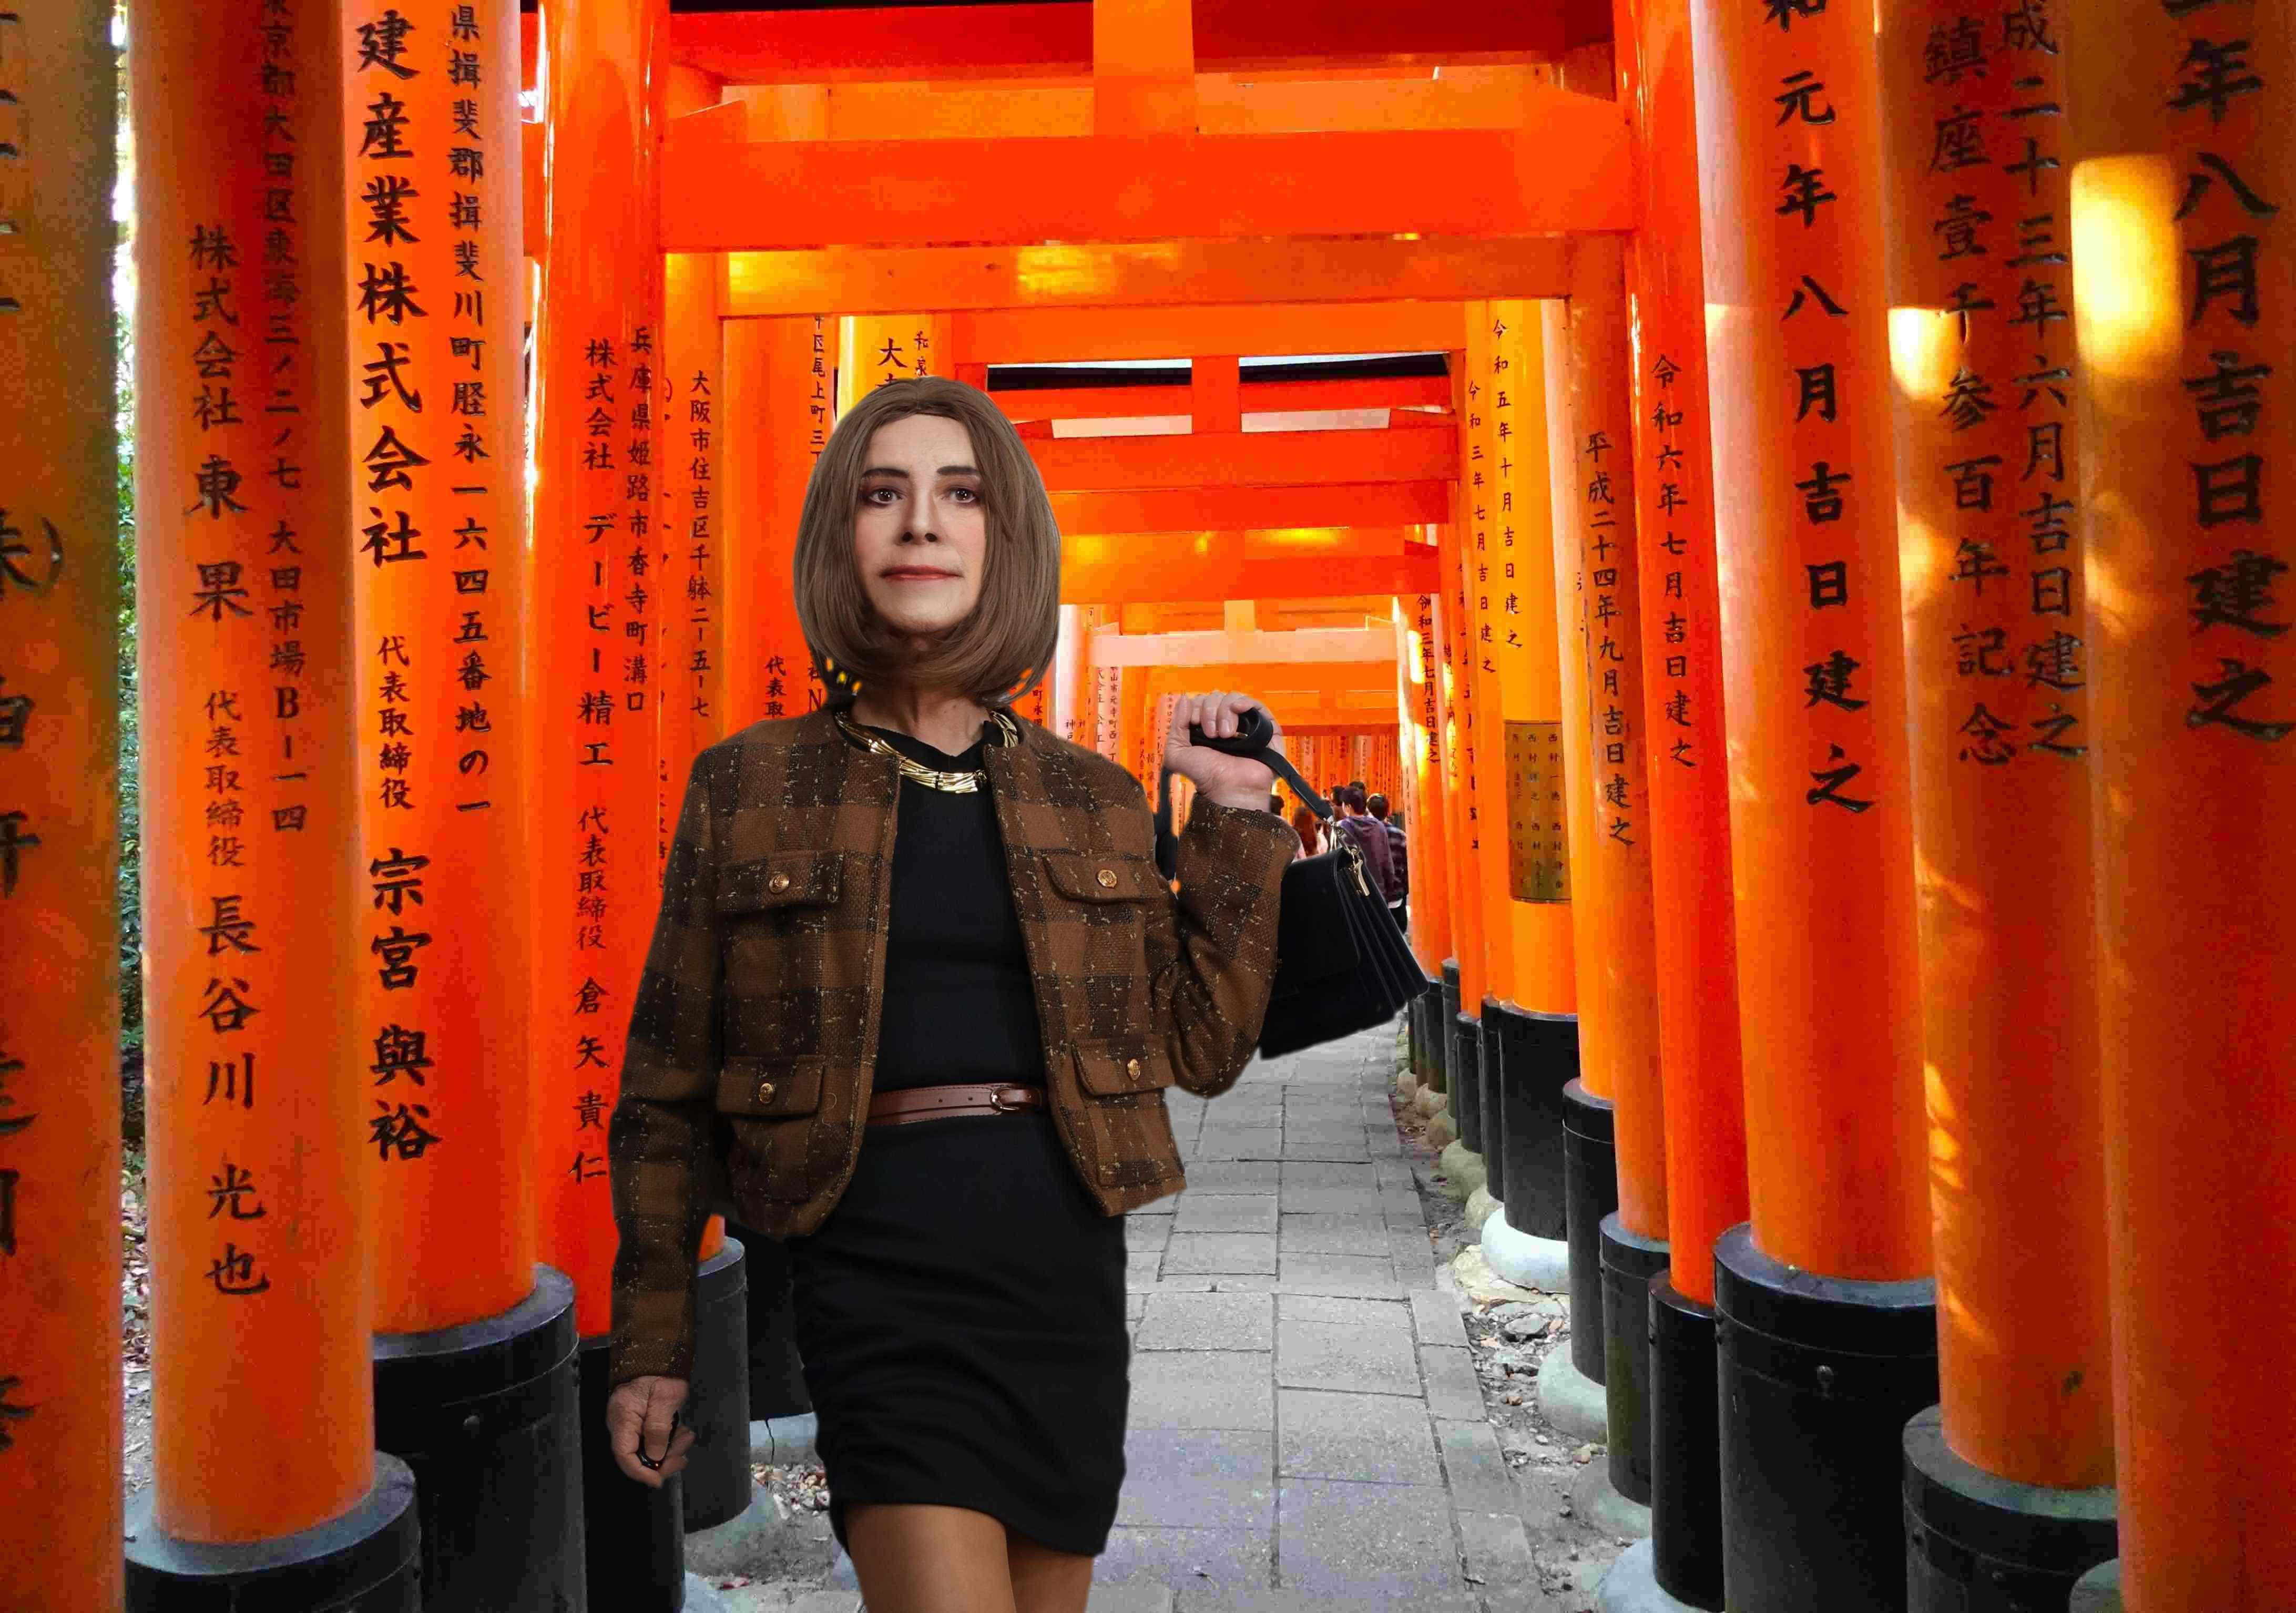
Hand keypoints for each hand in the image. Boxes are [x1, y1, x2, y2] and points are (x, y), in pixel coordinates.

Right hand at [607, 1374, 694, 1487]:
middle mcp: (623, 1425)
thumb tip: (656, 1456)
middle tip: (681, 1458)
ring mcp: (633, 1426)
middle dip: (662, 1461)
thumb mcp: (664, 1398)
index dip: (640, 1472)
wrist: (660, 1358)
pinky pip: (655, 1442)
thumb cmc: (660, 1373)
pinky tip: (683, 1434)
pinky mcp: (643, 1425)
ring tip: (686, 1438)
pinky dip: (670, 1442)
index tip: (658, 1480)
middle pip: (637, 1457)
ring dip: (670, 1451)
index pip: (624, 1454)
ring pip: (649, 1451)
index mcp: (623, 1418)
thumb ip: (658, 1428)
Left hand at [1164, 692, 1281, 811]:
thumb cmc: (1207, 776)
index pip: (1201, 701)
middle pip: (1215, 697)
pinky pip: (1256, 704)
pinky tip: (1238, 709)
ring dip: (1224, 712)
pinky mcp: (1265, 728)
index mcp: (1206, 728)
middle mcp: (1225, 724)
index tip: (1195, 724)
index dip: (1196, 708)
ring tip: (1226, 735)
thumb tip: (1184, 700)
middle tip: (1211, 734)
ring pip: (1233, 698)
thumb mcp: (1177, 753)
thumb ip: (1176, 726)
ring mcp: (1245, 725)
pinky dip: (1244, 702)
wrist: (1230, 789)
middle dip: (1209, 711)